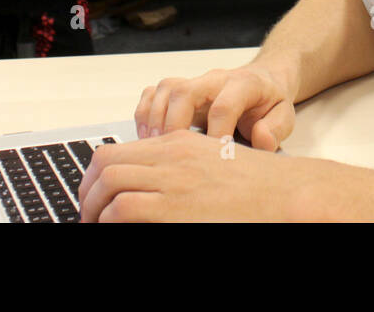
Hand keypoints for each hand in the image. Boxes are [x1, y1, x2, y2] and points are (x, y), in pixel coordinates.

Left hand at [78, 131, 334, 221]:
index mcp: (179, 143)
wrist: (286, 194)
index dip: (94, 176)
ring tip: (97, 225)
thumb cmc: (258, 185)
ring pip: (109, 186)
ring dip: (94, 210)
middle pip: (105, 164)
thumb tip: (148, 186)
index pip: (117, 150)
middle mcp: (171, 157)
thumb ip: (181, 166)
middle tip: (88, 214)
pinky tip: (117, 230)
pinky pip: (123, 210)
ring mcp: (173, 182)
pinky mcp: (174, 209)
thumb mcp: (214, 161)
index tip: (92, 196)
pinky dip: (110, 221)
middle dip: (87, 192)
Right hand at [135, 64, 295, 151]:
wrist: (263, 80)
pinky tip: (147, 136)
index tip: (216, 154)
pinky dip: (145, 112)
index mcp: (244, 84)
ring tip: (154, 147)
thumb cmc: (270, 100)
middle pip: (185, 91)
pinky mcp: (181, 89)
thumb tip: (261, 139)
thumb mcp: (286, 114)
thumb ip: (277, 128)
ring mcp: (195, 81)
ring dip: (155, 118)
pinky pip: (154, 91)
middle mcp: (215, 79)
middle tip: (173, 151)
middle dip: (175, 123)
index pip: (224, 105)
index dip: (217, 132)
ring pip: (166, 89)